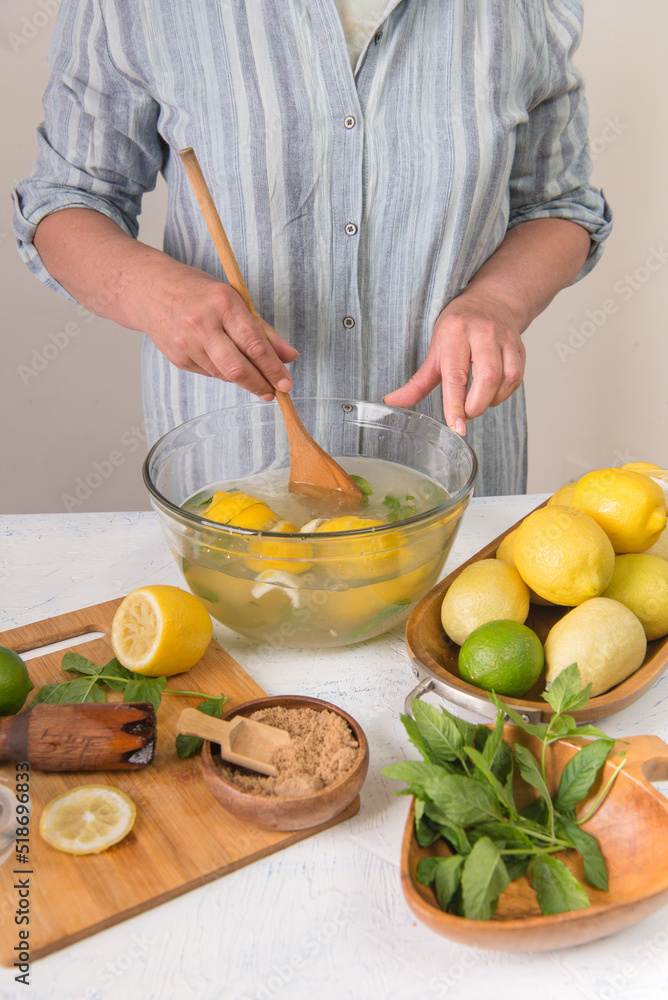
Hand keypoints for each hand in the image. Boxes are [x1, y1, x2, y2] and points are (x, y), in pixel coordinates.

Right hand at [33, 209, 298, 399]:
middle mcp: (203, 324)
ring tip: (253, 375)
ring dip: (243, 379)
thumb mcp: (233, 298)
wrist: (148, 290)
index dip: (273, 368)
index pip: (254, 344)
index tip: (286, 383)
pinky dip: (223, 373)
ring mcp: (187, 344)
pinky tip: (224, 362)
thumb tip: (289, 356)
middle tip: (274, 392)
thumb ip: (262, 329)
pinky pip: (210, 373)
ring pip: (225, 374)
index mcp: (223, 303)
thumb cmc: (197, 291)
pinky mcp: (179, 359)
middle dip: (260, 384)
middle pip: (238, 368)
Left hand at [383, 291, 525, 433]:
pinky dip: (504, 394)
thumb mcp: (434, 350)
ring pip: (506, 379)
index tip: (456, 426)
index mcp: (456, 333)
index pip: (456, 375)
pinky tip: (491, 393)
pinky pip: (517, 379)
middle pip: (487, 378)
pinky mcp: (520, 347)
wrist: (490, 301)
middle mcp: (483, 333)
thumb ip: (417, 382)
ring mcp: (505, 339)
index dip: (455, 404)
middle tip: (464, 414)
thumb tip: (393, 402)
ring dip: (491, 401)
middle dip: (476, 405)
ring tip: (476, 402)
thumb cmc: (459, 328)